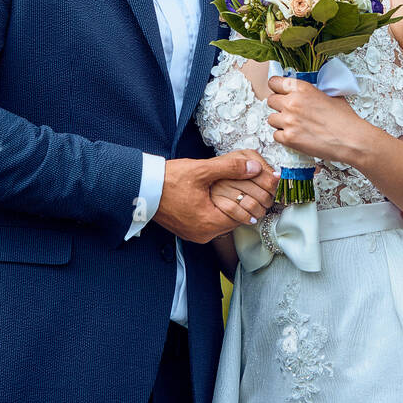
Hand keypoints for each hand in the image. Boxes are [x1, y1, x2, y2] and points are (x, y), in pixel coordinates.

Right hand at [155, 153, 277, 243]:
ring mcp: (194, 234)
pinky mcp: (188, 231)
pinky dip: (216, 212)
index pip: (243, 216)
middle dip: (243, 204)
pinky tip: (216, 197)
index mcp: (209, 222)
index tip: (259, 187)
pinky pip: (210, 224)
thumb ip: (230, 168)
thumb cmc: (171, 179)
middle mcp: (203, 234)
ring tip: (235, 190)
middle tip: (250, 187)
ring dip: (229, 208)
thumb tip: (255, 167)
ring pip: (222, 223)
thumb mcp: (202, 170)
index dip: (253, 200)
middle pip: (233, 221)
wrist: (143, 188)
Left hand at [266, 75, 367, 164]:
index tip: (279, 91)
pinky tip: (294, 135)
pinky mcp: (289, 138)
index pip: (275, 82)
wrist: (351, 140)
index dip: (276, 87)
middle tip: (288, 110)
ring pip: (271, 119)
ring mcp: (289, 121)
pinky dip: (283, 136)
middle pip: (271, 100)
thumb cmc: (345, 120)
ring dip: (280, 121)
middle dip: (278, 105)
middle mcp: (293, 103)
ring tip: (293, 125)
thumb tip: (306, 93)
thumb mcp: (330, 95)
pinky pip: (275, 135)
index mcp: (302, 89)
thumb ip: (312, 92)